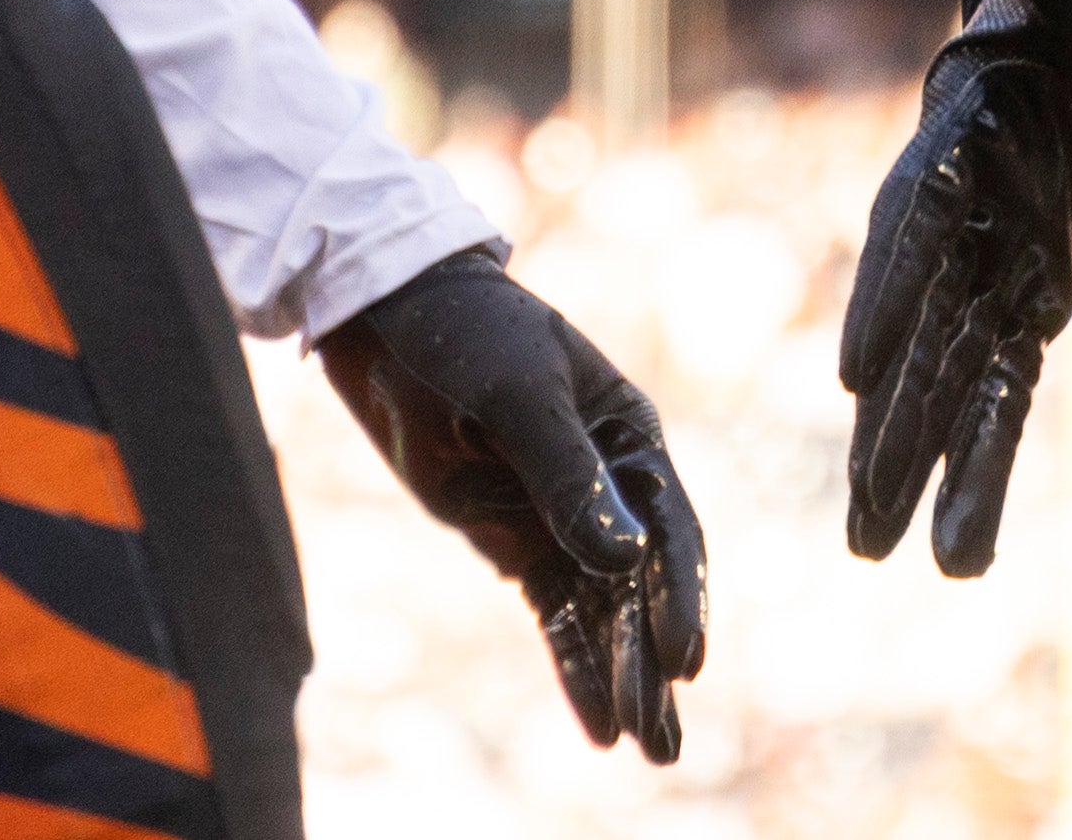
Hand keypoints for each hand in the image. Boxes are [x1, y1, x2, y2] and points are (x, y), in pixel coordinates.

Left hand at [315, 254, 707, 761]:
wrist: (389, 319)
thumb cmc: (468, 336)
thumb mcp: (520, 397)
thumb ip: (569, 478)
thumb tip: (625, 562)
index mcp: (630, 438)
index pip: (669, 532)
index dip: (679, 599)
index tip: (682, 662)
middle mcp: (609, 484)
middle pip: (641, 587)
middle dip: (653, 665)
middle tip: (664, 741)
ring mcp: (559, 517)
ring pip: (603, 611)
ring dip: (622, 677)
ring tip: (646, 750)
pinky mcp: (512, 541)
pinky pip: (555, 613)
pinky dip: (575, 665)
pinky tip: (596, 726)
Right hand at [841, 0, 1071, 575]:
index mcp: (965, 130)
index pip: (920, 219)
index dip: (891, 291)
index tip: (857, 368)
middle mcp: (963, 210)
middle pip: (920, 332)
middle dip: (892, 426)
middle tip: (860, 529)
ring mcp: (994, 259)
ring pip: (954, 381)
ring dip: (923, 469)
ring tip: (884, 557)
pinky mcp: (1034, 291)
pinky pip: (1005, 389)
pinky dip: (982, 462)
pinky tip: (961, 543)